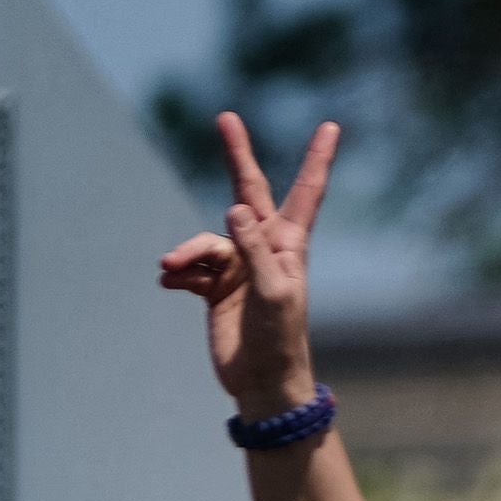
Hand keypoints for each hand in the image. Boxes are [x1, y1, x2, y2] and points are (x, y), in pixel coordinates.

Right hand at [156, 112, 336, 415]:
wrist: (262, 382)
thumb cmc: (279, 339)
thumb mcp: (273, 292)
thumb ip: (254, 249)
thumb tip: (234, 208)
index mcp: (289, 245)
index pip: (305, 192)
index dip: (316, 159)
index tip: (331, 127)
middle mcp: (264, 249)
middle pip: (247, 192)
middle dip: (237, 156)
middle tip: (226, 118)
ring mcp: (238, 267)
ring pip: (205, 240)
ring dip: (186, 252)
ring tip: (169, 267)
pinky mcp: (215, 288)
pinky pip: (189, 268)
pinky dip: (178, 273)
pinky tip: (168, 282)